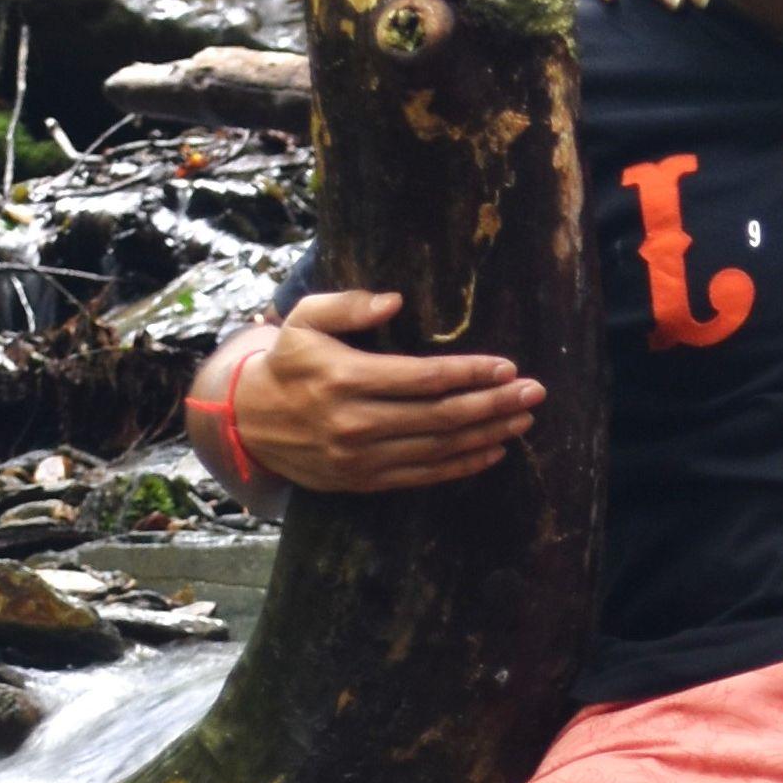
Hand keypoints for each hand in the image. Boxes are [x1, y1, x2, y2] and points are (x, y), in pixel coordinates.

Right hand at [223, 289, 543, 494]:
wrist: (249, 424)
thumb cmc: (287, 363)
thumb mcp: (303, 320)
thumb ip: (347, 306)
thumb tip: (394, 300)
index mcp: (345, 378)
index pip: (423, 378)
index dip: (470, 373)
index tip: (507, 367)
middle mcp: (357, 423)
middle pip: (441, 416)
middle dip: (492, 404)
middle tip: (533, 394)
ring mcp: (362, 458)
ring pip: (438, 449)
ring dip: (486, 435)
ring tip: (522, 420)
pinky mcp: (364, 481)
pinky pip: (423, 476)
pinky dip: (462, 466)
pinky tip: (492, 451)